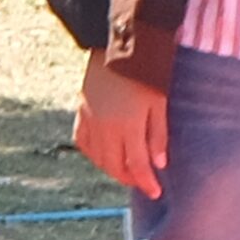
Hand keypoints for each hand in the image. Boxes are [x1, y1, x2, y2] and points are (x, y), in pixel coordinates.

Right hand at [74, 56, 167, 196]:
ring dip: (111, 168)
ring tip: (126, 171)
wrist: (118, 46)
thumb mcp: (159, 104)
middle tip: (142, 183)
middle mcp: (105, 126)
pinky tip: (103, 155)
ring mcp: (89, 119)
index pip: (136, 165)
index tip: (155, 193)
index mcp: (127, 125)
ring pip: (97, 157)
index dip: (146, 182)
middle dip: (129, 178)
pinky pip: (82, 141)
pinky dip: (93, 153)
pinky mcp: (81, 111)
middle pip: (114, 165)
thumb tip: (158, 164)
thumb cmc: (146, 73)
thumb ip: (158, 136)